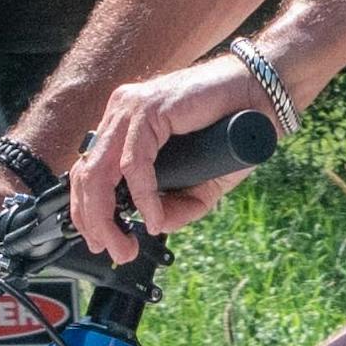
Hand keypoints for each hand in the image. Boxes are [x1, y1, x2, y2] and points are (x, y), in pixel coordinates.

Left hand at [66, 51, 284, 257]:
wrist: (259, 95)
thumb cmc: (231, 128)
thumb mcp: (201, 181)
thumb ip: (179, 204)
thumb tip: (158, 226)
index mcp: (123, 126)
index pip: (88, 172)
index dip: (87, 211)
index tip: (103, 241)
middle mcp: (120, 114)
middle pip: (86, 174)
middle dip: (93, 221)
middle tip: (114, 250)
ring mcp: (131, 109)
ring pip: (99, 170)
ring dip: (107, 215)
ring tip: (126, 243)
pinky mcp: (149, 109)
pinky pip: (134, 162)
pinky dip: (142, 196)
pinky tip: (154, 217)